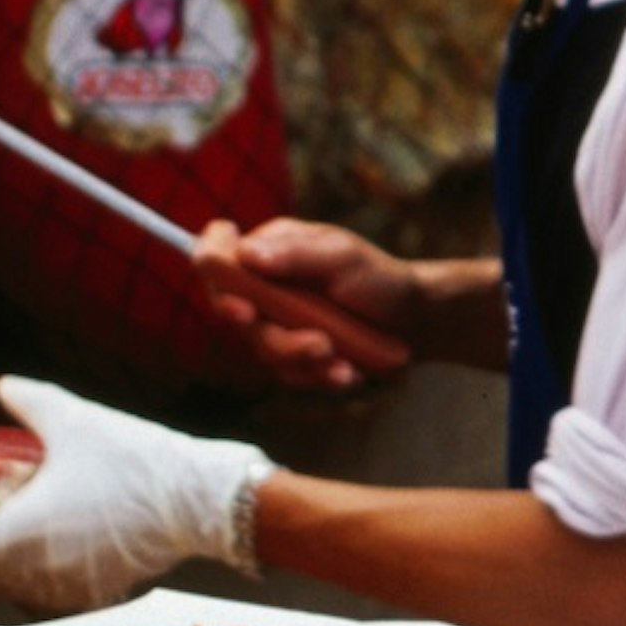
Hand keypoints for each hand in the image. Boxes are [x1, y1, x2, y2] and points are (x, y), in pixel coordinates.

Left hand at [0, 378, 272, 613]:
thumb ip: (29, 402)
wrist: (204, 502)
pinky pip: (44, 588)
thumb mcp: (77, 419)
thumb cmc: (137, 462)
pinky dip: (32, 569)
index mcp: (16, 534)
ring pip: (7, 583)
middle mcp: (33, 572)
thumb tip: (3, 387)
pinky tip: (42, 541)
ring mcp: (64, 589)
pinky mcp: (93, 593)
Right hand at [194, 218, 422, 390]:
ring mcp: (274, 321)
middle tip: (316, 344)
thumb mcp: (342, 257)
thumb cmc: (379, 278)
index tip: (240, 306)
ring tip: (341, 360)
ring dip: (301, 358)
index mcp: (268, 249)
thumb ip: (295, 253)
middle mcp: (263, 284)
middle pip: (234, 311)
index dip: (212, 273)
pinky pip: (287, 372)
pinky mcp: (290, 354)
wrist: (413, 321)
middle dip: (272, 335)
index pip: (215, 252)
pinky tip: (348, 374)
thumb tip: (246, 253)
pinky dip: (318, 376)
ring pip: (262, 348)